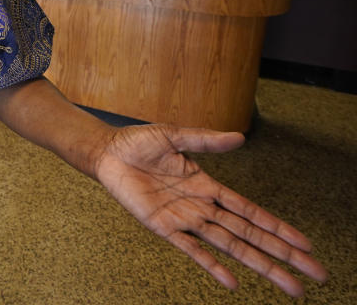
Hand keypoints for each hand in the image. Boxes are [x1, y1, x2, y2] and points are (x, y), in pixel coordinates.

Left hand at [95, 124, 326, 296]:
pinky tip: (232, 282)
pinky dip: (212, 265)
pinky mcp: (161, 226)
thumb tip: (239, 137)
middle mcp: (201, 207)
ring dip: (258, 265)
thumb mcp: (174, 135)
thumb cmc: (138, 142)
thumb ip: (205, 139)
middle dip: (282, 253)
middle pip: (249, 234)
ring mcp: (183, 219)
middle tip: (314, 273)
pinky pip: (191, 249)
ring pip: (228, 246)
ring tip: (288, 285)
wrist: (107, 152)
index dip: (278, 227)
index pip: (250, 210)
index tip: (305, 243)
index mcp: (207, 186)